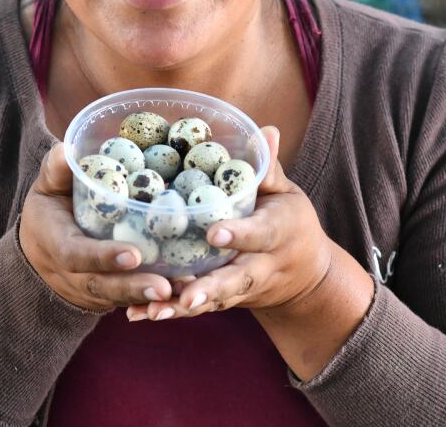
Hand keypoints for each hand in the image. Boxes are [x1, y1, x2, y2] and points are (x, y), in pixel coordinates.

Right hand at [19, 143, 172, 310]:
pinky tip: (184, 293)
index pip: (77, 255)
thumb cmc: (49, 211)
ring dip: (149, 297)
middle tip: (164, 287)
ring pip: (119, 298)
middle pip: (102, 286)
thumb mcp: (46, 188)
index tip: (132, 255)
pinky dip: (154, 300)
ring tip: (182, 292)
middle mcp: (72, 274)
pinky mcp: (107, 297)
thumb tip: (68, 149)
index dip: (103, 257)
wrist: (40, 251)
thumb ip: (56, 171)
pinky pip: (130, 302)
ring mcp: (89, 290)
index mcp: (56, 243)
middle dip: (133, 287)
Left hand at [126, 126, 334, 321]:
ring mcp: (243, 289)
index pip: (260, 234)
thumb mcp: (287, 194)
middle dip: (211, 289)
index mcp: (278, 233)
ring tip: (152, 312)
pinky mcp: (226, 300)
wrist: (307, 276)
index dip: (239, 234)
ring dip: (182, 308)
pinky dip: (169, 312)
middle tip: (186, 296)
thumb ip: (269, 168)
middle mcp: (261, 267)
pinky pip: (198, 309)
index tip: (214, 233)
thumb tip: (266, 130)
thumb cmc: (290, 222)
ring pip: (214, 300)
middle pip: (236, 280)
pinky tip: (139, 314)